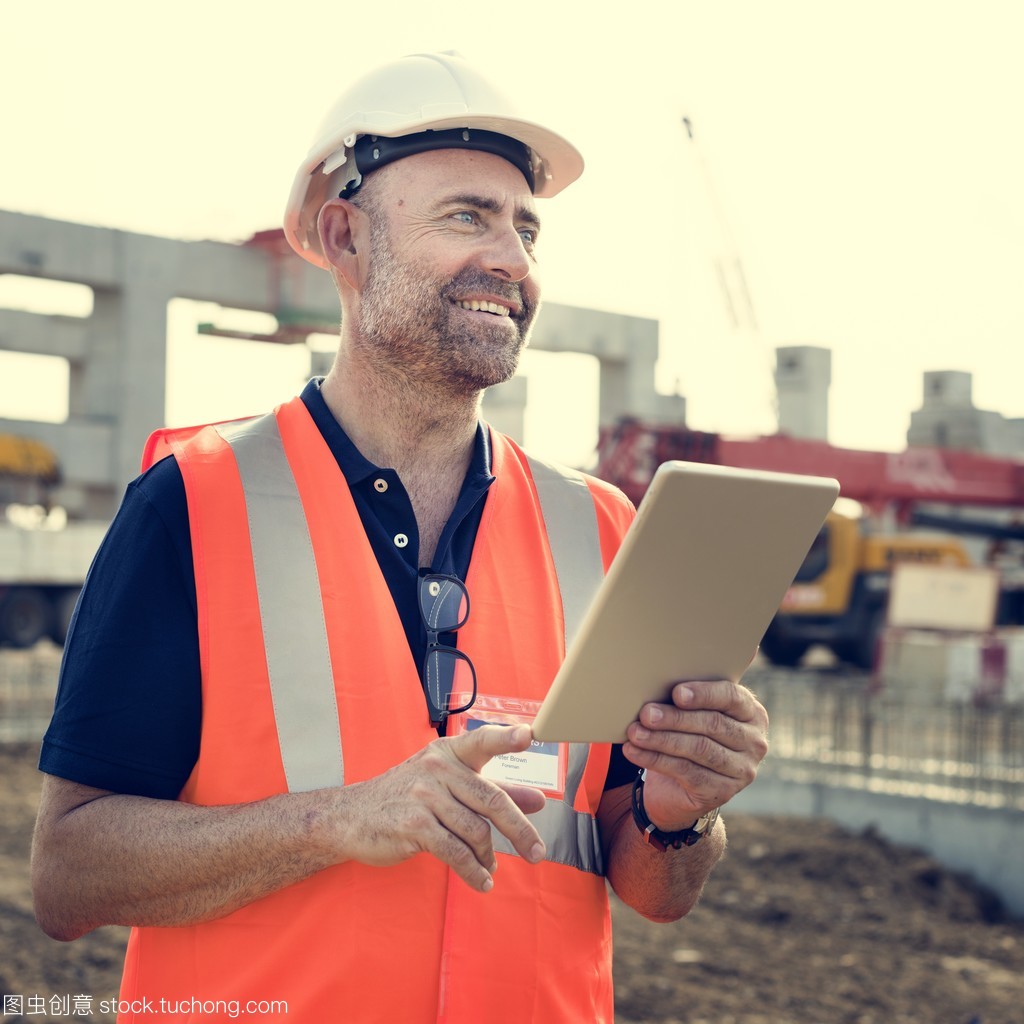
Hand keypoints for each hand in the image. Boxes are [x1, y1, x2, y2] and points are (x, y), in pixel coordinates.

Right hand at [338, 724, 546, 891]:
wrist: (351, 816)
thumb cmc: (405, 797)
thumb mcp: (447, 784)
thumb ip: (492, 789)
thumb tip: (538, 800)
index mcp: (448, 753)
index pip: (482, 741)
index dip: (506, 738)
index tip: (529, 735)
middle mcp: (437, 768)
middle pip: (491, 799)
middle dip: (519, 829)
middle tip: (537, 852)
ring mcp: (424, 796)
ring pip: (476, 831)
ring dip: (489, 856)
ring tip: (490, 867)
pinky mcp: (414, 825)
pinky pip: (456, 852)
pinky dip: (473, 871)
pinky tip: (481, 881)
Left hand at [623, 680, 768, 830]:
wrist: (681, 787)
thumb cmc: (687, 735)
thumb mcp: (691, 714)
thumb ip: (685, 701)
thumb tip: (653, 687)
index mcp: (751, 713)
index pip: (732, 697)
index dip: (704, 694)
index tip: (676, 693)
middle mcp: (754, 742)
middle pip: (713, 724)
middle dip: (675, 718)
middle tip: (645, 714)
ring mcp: (742, 770)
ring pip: (699, 749)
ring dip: (662, 740)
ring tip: (635, 732)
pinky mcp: (722, 792)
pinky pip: (686, 772)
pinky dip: (656, 760)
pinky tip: (635, 752)